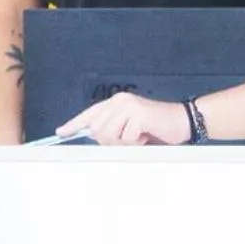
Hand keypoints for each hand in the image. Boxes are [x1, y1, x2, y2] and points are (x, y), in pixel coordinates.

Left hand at [58, 92, 193, 144]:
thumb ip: (112, 131)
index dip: (74, 124)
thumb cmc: (157, 128)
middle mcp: (119, 101)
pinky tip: (147, 134)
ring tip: (139, 135)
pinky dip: (136, 142)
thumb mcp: (130, 130)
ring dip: (124, 142)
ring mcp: (128, 106)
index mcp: (116, 103)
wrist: (183, 121)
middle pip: (97, 129)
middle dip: (111, 141)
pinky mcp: (138, 114)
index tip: (61, 132)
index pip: (90, 114)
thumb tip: (94, 137)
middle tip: (131, 138)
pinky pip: (125, 138)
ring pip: (108, 135)